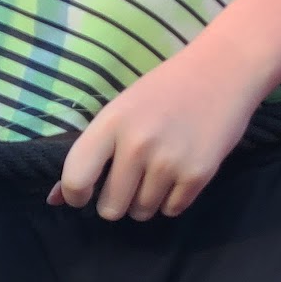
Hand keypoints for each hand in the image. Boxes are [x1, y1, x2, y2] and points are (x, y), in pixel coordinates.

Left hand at [50, 40, 259, 220]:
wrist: (226, 69)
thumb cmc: (164, 92)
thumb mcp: (119, 111)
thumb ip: (88, 154)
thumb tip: (54, 200)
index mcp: (111, 123)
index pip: (76, 180)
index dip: (76, 195)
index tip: (86, 192)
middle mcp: (138, 144)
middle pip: (110, 209)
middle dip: (117, 201)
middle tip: (131, 179)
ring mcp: (169, 160)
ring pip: (141, 213)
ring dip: (145, 201)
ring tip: (158, 170)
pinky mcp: (198, 173)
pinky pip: (171, 210)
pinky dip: (173, 198)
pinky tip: (179, 170)